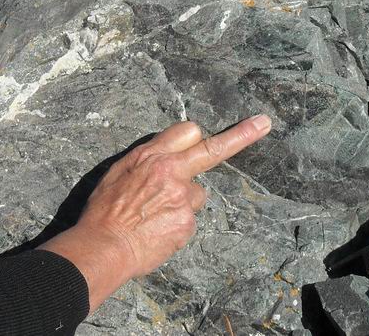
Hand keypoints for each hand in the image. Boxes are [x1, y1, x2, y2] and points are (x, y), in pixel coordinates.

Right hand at [39, 115, 271, 312]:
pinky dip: (177, 223)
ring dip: (184, 201)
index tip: (214, 130)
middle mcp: (171, 171)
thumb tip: (160, 156)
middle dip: (242, 134)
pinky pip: (188, 218)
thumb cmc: (104, 210)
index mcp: (151, 156)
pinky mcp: (187, 222)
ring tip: (156, 215)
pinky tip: (157, 230)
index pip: (185, 132)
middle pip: (213, 148)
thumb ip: (145, 161)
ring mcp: (182, 197)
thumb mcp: (118, 172)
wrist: (105, 245)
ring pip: (196, 193)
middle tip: (264, 123)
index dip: (195, 135)